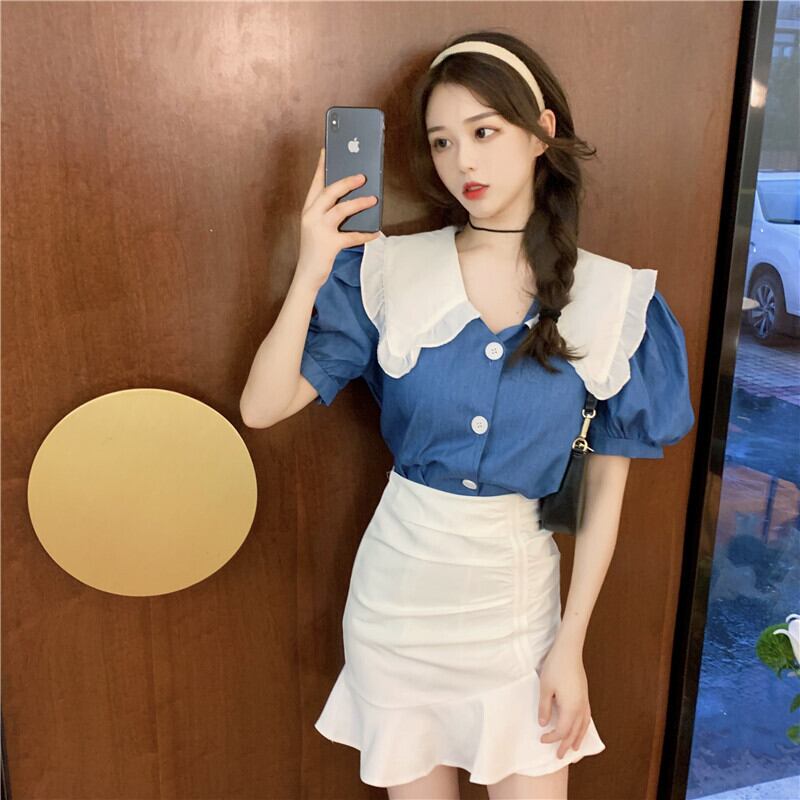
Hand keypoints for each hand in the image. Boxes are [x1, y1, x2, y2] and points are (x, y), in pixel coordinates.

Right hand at [297, 148, 381, 286]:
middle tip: (362, 176)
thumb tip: (352, 200)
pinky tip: (376, 232)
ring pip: (340, 210)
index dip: (321, 166)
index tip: (327, 151)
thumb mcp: (318, 227)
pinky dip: (365, 234)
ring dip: (359, 203)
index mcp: (308, 209)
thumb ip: (330, 213)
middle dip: (346, 182)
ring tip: (373, 199)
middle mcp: (311, 216)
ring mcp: (318, 230)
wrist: (306, 274)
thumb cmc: (316, 249)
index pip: (315, 183)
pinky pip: (351, 236)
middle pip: (329, 192)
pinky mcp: (329, 245)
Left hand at [537, 643, 592, 758]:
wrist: (568, 651)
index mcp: (570, 708)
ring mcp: (585, 701)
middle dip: (566, 745)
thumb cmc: (555, 667)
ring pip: (583, 727)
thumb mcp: (545, 688)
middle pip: (574, 733)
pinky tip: (581, 729)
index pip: (562, 731)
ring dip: (578, 739)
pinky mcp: (585, 695)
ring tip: (575, 750)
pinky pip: (587, 717)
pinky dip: (584, 727)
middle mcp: (580, 708)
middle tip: (559, 756)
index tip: (541, 738)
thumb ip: (544, 708)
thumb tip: (543, 724)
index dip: (551, 737)